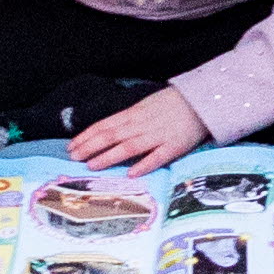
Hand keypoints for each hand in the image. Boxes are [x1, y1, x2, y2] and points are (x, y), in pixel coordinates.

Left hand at [68, 86, 206, 172]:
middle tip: (73, 158)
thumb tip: (106, 132)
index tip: (71, 146)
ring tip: (92, 166)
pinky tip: (131, 173)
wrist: (201, 100)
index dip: (87, 136)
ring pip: (129, 146)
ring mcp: (158, 135)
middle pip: (112, 135)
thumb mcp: (145, 106)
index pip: (105, 125)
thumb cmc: (171, 104)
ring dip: (109, 156)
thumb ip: (128, 120)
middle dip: (90, 147)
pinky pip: (158, 156)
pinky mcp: (174, 146)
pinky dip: (144, 164)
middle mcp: (142, 124)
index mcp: (134, 114)